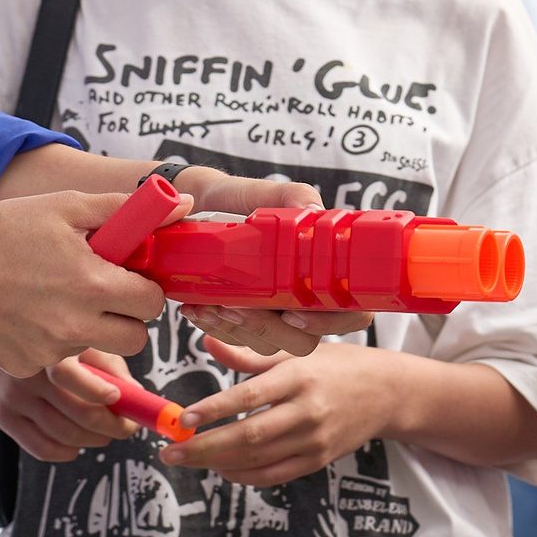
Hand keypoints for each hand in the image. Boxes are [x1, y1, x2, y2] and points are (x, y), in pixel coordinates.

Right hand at [0, 189, 175, 375]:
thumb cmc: (5, 226)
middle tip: (101, 292)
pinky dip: (50, 339)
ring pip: (94, 348)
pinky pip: (56, 359)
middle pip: (136, 340)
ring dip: (88, 327)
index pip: (153, 304)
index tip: (127, 276)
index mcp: (94, 285)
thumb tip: (183, 205)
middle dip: (127, 317)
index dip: (144, 288)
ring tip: (54, 295)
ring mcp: (49, 351)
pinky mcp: (24, 366)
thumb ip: (128, 211)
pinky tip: (26, 312)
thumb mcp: (68, 207)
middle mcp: (76, 326)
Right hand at [0, 349, 139, 459]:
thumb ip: (107, 364)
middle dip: (114, 427)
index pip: (85, 380)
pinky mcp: (3, 416)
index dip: (113, 398)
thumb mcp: (76, 339)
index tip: (128, 404)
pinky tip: (76, 442)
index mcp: (53, 348)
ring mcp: (14, 397)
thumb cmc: (43, 340)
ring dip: (94, 440)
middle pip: (81, 415)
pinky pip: (41, 448)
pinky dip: (67, 452)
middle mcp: (30, 372)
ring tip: (104, 432)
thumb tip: (137, 395)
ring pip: (65, 435)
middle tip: (127, 426)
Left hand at [160, 337, 393, 485]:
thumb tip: (207, 343)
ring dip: (216, 462)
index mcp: (299, 376)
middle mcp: (308, 410)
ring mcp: (314, 440)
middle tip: (170, 451)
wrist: (386, 393)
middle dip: (204, 447)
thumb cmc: (336, 365)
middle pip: (249, 436)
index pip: (249, 396)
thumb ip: (250, 353)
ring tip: (186, 457)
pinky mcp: (317, 460)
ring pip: (257, 460)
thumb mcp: (297, 350)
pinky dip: (242, 475)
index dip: (213, 410)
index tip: (181, 419)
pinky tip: (220, 467)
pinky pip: (272, 476)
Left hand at [166, 172, 366, 356]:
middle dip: (268, 330)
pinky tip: (198, 309)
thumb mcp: (253, 191)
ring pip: (269, 344)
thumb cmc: (226, 198)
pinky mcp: (244, 320)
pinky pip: (239, 341)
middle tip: (234, 306)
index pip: (351, 309)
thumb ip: (285, 196)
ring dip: (237, 329)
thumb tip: (311, 208)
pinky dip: (217, 329)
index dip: (331, 321)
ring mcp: (273, 313)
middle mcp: (302, 295)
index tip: (292, 313)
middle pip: (305, 340)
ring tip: (208, 303)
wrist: (185, 203)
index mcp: (320, 267)